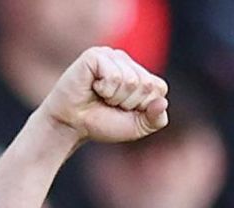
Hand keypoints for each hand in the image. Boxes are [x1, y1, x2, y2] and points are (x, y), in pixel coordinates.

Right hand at [34, 46, 168, 146]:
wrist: (70, 126)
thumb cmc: (101, 123)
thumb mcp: (136, 127)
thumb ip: (156, 119)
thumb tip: (163, 102)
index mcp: (139, 74)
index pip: (159, 89)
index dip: (143, 107)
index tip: (123, 110)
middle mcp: (126, 61)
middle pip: (146, 84)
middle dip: (128, 103)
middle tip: (108, 104)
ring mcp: (111, 55)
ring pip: (130, 81)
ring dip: (114, 98)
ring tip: (100, 97)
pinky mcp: (95, 55)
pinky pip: (114, 76)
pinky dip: (105, 90)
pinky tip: (92, 88)